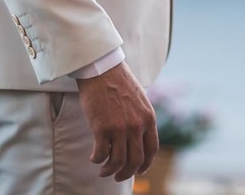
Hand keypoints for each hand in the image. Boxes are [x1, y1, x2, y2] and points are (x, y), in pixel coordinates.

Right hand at [75, 62, 157, 181]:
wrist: (102, 68)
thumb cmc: (118, 81)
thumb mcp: (140, 99)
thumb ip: (142, 118)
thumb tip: (139, 137)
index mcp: (149, 118)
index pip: (151, 150)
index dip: (145, 164)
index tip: (138, 170)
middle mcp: (137, 125)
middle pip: (135, 161)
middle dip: (126, 173)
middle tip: (117, 176)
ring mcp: (120, 127)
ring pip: (118, 161)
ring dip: (109, 170)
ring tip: (103, 171)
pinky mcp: (102, 127)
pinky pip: (101, 154)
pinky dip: (97, 160)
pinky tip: (93, 158)